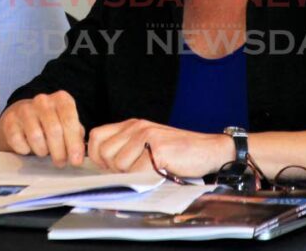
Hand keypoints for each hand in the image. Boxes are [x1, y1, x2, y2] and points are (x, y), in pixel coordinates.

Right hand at [0, 91, 85, 166]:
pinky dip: (26, 149)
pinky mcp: (10, 121)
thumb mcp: (66, 124)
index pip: (69, 120)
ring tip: (44, 152)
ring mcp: (25, 109)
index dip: (74, 143)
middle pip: (54, 130)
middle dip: (59, 152)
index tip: (76, 160)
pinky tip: (29, 147)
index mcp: (61, 99)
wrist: (20, 118)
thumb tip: (80, 151)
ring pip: (36, 137)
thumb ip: (76, 134)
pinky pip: (19, 142)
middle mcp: (43, 101)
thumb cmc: (48, 124)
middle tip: (61, 162)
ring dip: (42, 150)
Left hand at [87, 119, 232, 177]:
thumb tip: (102, 166)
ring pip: (119, 164)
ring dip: (131, 174)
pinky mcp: (158, 150)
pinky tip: (157, 173)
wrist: (208, 150)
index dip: (96, 156)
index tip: (108, 168)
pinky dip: (145, 179)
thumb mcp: (147, 143)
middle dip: (114, 169)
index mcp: (131, 125)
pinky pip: (137, 172)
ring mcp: (147, 137)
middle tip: (134, 172)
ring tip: (148, 171)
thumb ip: (126, 148)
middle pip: (104, 153)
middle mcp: (137, 127)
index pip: (96, 137)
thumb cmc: (178, 152)